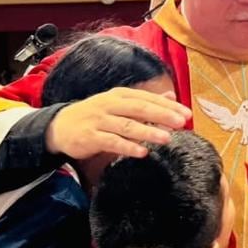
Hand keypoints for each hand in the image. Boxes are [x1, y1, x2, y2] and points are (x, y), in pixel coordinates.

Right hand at [45, 86, 190, 159]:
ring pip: (127, 126)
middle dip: (162, 115)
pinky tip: (142, 152)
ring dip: (148, 131)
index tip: (187, 114)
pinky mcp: (90, 137)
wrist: (60, 126)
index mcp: (119, 95)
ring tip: (167, 138)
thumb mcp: (119, 104)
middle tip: (182, 123)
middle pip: (140, 108)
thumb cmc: (95, 116)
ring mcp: (99, 120)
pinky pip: (112, 142)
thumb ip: (144, 101)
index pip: (148, 98)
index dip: (168, 106)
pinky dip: (128, 147)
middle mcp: (110, 104)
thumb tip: (171, 96)